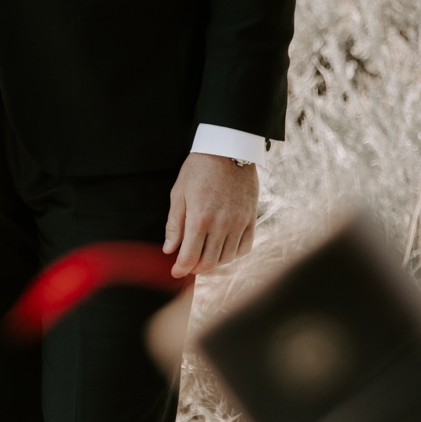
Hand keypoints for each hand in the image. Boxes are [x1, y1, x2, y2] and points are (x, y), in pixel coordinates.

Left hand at [163, 153, 258, 278]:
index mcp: (199, 219)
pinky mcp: (251, 219)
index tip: (176, 272)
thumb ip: (174, 224)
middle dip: (196, 268)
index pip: (189, 256)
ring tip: (204, 257)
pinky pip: (245, 247)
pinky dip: (233, 254)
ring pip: (227, 258)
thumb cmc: (198, 169)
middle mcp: (221, 225)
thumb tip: (169, 249)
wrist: (228, 149)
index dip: (181, 269)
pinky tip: (223, 249)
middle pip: (209, 261)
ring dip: (214, 262)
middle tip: (188, 265)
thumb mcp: (179, 193)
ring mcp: (239, 223)